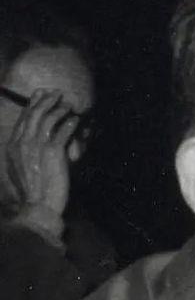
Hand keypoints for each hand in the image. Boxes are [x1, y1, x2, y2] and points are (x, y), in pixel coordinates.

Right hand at [5, 88, 80, 218]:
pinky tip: (76, 120)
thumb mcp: (18, 170)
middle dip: (46, 101)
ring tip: (68, 105)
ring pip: (48, 119)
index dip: (33, 105)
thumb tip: (28, 142)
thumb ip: (22, 153)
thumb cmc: (32, 192)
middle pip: (35, 114)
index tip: (40, 95)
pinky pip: (62, 131)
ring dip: (59, 109)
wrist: (37, 206)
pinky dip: (70, 124)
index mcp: (13, 146)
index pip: (23, 119)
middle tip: (57, 93)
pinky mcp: (52, 152)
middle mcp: (22, 142)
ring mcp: (37, 146)